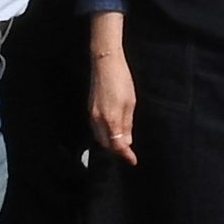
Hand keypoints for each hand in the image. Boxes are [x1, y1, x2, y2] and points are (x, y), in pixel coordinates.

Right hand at [89, 45, 136, 162]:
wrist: (104, 62)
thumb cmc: (121, 80)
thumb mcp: (130, 103)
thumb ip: (127, 124)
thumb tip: (126, 142)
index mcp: (110, 119)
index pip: (117, 145)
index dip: (125, 155)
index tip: (133, 161)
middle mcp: (98, 119)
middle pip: (106, 144)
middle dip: (117, 150)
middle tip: (129, 153)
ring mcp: (92, 114)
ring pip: (100, 138)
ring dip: (110, 143)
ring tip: (123, 143)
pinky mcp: (90, 109)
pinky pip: (96, 129)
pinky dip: (105, 134)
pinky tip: (113, 131)